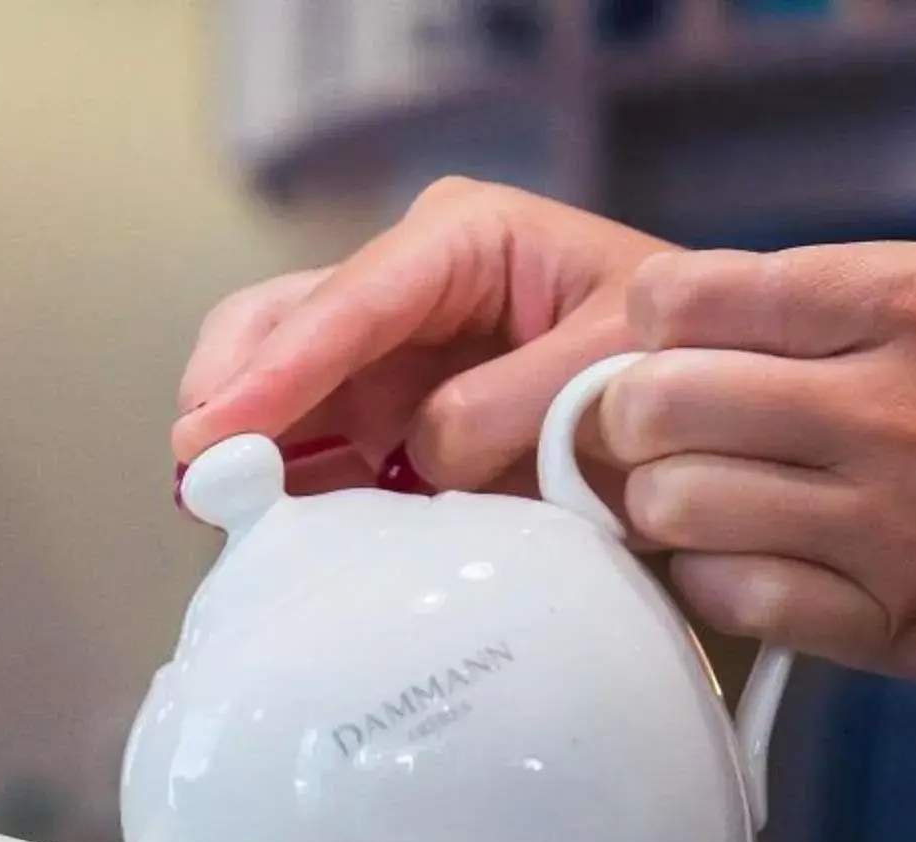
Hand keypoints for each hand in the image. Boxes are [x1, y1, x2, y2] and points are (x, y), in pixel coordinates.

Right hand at [174, 179, 673, 491]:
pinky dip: (280, 487)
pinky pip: (308, 449)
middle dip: (227, 392)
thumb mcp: (616, 367)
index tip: (212, 434)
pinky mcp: (381, 420)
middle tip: (200, 470)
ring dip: (242, 448)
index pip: (347, 303)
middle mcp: (406, 287)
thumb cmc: (676, 365)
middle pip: (275, 322)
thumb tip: (421, 451)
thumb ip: (514, 405)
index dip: (274, 372)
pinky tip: (261, 528)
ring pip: (273, 385)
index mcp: (465, 240)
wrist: (715, 414)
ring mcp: (385, 356)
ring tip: (220, 510)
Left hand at [603, 244, 915, 723]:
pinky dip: (712, 588)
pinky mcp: (892, 618)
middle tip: (655, 446)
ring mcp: (894, 517)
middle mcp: (898, 402)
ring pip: (674, 504)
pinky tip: (744, 572)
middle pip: (657, 402)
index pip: (693, 294)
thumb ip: (836, 308)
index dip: (650, 332)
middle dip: (630, 428)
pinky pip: (728, 598)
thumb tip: (677, 319)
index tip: (665, 356)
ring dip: (665, 513)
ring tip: (704, 511)